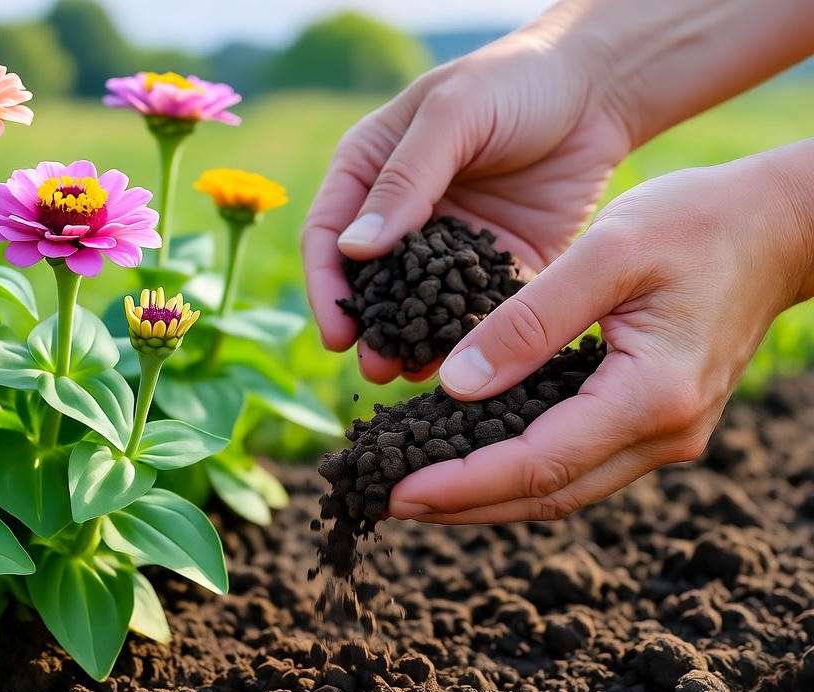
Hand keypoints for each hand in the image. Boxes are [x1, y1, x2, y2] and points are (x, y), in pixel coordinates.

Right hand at [302, 30, 631, 382]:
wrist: (599, 87)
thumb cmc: (514, 81)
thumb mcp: (453, 117)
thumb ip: (406, 180)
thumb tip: (355, 248)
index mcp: (368, 170)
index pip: (328, 235)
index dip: (326, 285)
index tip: (337, 333)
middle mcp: (401, 213)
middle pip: (369, 281)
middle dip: (369, 327)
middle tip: (375, 369)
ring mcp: (448, 244)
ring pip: (419, 304)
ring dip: (414, 340)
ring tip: (414, 376)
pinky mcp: (498, 264)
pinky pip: (477, 307)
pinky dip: (470, 337)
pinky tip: (471, 363)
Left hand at [388, 141, 813, 522]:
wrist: (780, 227)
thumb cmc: (699, 223)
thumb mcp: (607, 251)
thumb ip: (530, 319)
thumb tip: (455, 383)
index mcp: (650, 395)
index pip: (537, 464)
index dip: (461, 485)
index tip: (394, 490)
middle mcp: (662, 433)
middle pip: (544, 494)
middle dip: (461, 504)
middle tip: (384, 500)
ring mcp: (664, 435)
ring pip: (560, 487)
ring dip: (485, 494)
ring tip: (412, 487)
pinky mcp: (655, 421)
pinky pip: (576, 461)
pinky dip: (517, 468)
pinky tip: (468, 455)